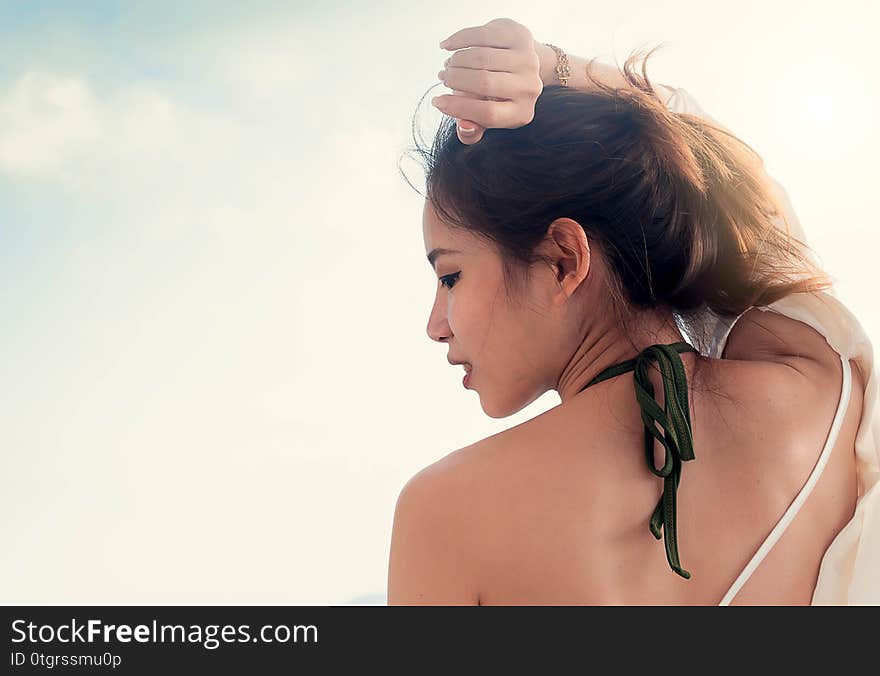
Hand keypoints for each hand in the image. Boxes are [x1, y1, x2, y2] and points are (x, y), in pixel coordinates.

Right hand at [433, 18, 542, 144]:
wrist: (521, 65)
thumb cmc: (497, 96)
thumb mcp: (486, 118)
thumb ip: (472, 130)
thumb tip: (464, 127)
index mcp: (521, 113)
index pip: (487, 113)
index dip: (458, 108)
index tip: (437, 102)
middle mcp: (529, 88)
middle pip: (484, 83)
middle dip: (455, 79)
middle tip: (443, 78)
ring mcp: (528, 61)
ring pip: (482, 58)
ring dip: (457, 60)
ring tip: (448, 65)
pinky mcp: (521, 36)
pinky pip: (484, 36)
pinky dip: (460, 39)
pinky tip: (448, 46)